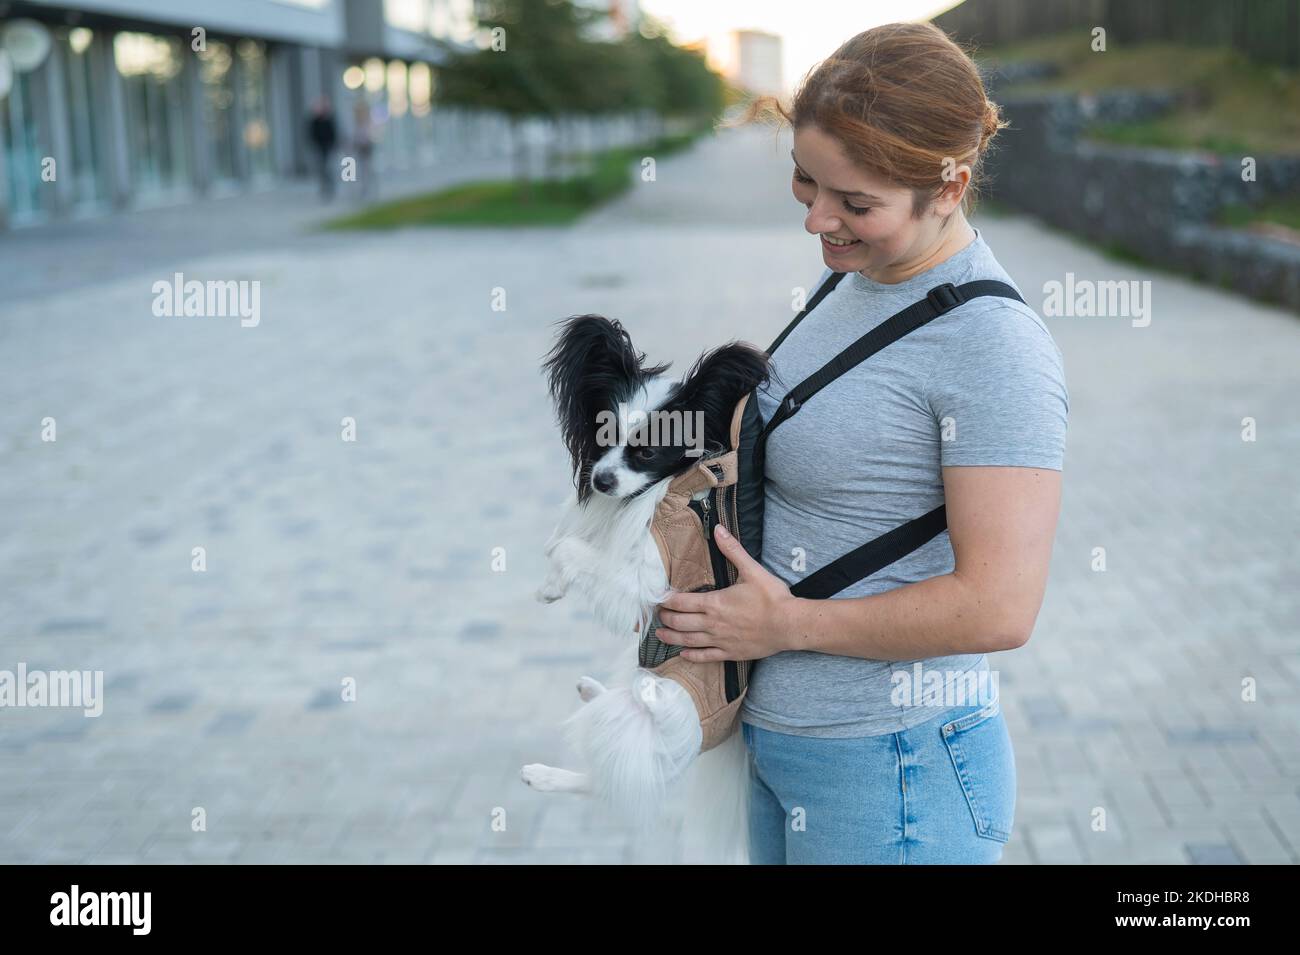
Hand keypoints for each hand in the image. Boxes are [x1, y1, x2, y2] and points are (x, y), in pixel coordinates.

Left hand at [654, 523, 801, 662]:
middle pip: (680, 622)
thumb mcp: (752, 570)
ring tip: (660, 635)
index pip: (682, 602)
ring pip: (689, 641)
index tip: (658, 599)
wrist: (789, 625)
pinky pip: (706, 657)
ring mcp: (720, 640)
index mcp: (715, 603)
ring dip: (672, 638)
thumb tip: (719, 530)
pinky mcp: (731, 653)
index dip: (667, 601)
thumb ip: (732, 550)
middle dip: (666, 618)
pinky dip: (692, 656)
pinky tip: (684, 654)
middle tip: (658, 616)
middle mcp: (713, 623)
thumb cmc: (772, 598)